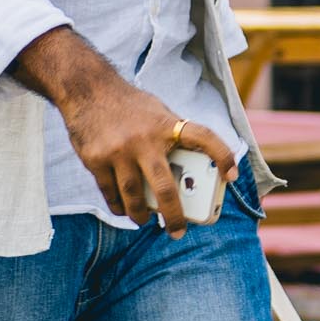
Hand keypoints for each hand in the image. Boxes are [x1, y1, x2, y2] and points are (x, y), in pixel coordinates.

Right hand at [13, 28, 235, 236]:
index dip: (222, 156)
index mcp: (166, 125)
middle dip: (174, 215)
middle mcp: (144, 140)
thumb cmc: (128, 104)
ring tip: (144, 221)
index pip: (203, 138)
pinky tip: (122, 208)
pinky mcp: (96, 160)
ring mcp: (118, 151)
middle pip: (164, 188)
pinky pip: (109, 192)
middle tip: (178, 231)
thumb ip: (172, 134)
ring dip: (140, 215)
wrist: (87, 89)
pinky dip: (117, 204)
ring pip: (133, 197)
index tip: (232, 176)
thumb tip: (189, 164)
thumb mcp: (157, 111)